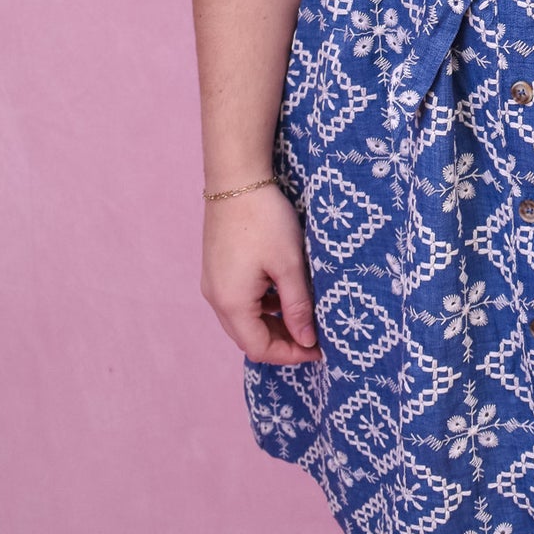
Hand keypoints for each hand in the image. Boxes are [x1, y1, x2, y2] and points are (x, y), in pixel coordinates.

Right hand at [201, 182, 322, 363]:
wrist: (236, 179)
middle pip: (249, 337)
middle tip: (315, 336)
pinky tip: (285, 293)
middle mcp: (216, 298)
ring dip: (273, 324)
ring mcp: (214, 282)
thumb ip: (298, 306)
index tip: (319, 350)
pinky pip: (240, 300)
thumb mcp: (289, 264)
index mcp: (231, 303)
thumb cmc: (265, 220)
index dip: (290, 354)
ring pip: (244, 319)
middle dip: (282, 342)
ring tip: (305, 316)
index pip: (259, 348)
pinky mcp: (218, 268)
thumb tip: (307, 339)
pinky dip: (263, 306)